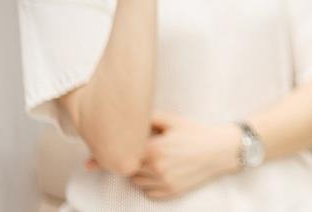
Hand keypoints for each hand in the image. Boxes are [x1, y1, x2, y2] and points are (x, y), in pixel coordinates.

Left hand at [84, 111, 241, 199]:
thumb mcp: (173, 120)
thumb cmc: (198, 132)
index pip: (122, 155)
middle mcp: (157, 170)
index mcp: (155, 150)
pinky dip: (148, 183)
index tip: (88, 162)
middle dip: (127, 161)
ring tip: (153, 158)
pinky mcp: (171, 193)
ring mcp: (164, 184)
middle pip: (127, 169)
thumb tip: (126, 119)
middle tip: (136, 151)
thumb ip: (147, 119)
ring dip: (137, 172)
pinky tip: (160, 170)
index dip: (103, 159)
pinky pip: (149, 191)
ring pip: (137, 181)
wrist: (222, 149)